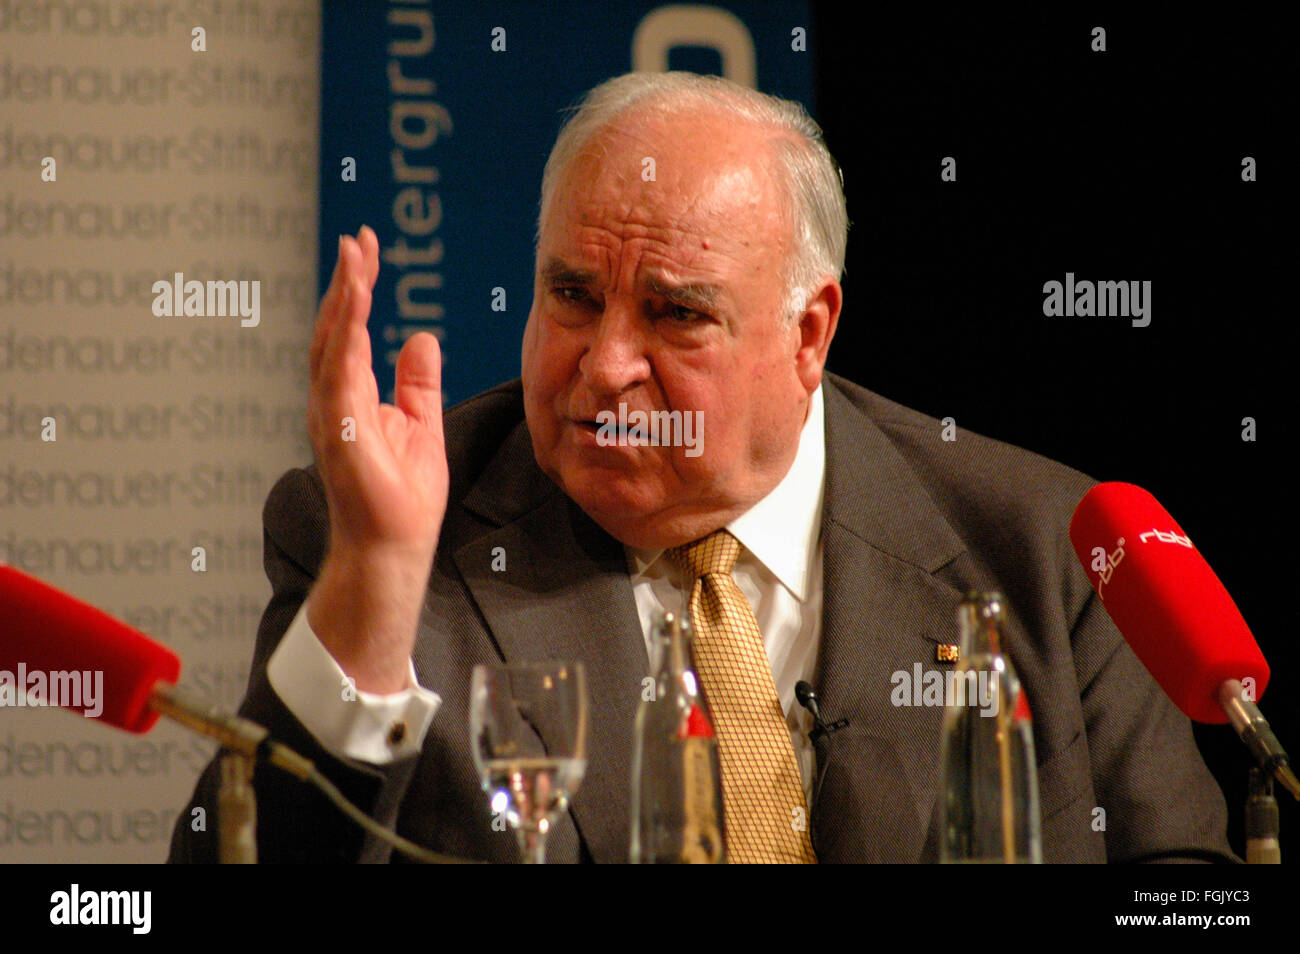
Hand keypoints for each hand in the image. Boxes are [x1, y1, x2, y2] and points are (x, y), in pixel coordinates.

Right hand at [305, 226, 448, 689]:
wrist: (393, 548)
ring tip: (356, 256)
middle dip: (346, 281)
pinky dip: (346, 332)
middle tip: (359, 239)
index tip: (368, 249)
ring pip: (332, 341)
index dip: (357, 288)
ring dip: (343, 296)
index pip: (350, 331)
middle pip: (335, 327)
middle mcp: (333, 400)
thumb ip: (416, 381)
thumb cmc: (402, 497)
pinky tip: (357, 301)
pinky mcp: (340, 429)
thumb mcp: (420, 424)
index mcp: (350, 396)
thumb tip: (420, 336)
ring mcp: (332, 414)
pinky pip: (340, 370)